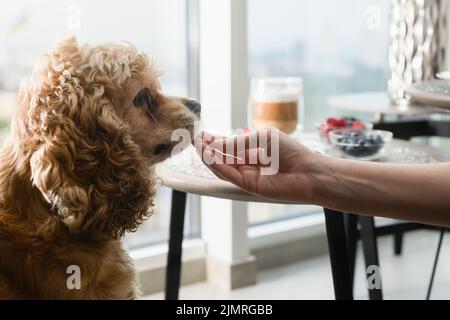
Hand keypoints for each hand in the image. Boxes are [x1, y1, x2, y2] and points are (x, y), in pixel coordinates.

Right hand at [193, 129, 319, 202]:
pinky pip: (229, 176)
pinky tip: (209, 157)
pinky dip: (218, 166)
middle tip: (195, 139)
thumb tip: (216, 144)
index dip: (216, 141)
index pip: (230, 146)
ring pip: (223, 167)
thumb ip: (238, 143)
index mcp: (255, 150)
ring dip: (210, 157)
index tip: (202, 134)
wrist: (309, 172)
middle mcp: (249, 163)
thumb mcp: (262, 138)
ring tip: (198, 146)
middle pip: (224, 157)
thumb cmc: (291, 152)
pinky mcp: (249, 186)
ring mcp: (248, 175)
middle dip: (209, 148)